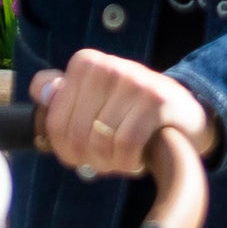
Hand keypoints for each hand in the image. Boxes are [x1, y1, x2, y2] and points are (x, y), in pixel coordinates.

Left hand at [31, 49, 218, 175]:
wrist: (185, 112)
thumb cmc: (132, 112)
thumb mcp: (95, 99)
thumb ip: (62, 95)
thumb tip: (41, 90)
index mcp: (85, 63)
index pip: (54, 122)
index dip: (66, 150)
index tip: (84, 153)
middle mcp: (106, 65)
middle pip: (76, 136)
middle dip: (90, 160)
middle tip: (108, 161)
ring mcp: (132, 80)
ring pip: (100, 142)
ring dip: (112, 164)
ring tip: (124, 159)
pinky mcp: (155, 99)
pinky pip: (125, 144)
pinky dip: (129, 162)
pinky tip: (137, 159)